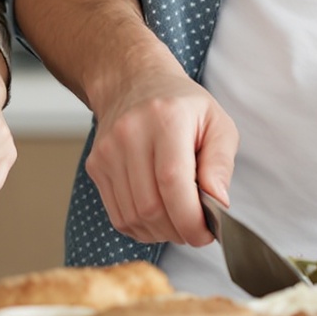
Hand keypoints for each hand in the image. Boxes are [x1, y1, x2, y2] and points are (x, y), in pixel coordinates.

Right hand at [87, 56, 235, 246]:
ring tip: (178, 220)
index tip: (206, 232)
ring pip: (133, 217)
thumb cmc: (181, 105)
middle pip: (151, 207)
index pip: (172, 182)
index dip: (190, 219)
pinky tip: (157, 215)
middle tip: (196, 229)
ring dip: (161, 232)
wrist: (133, 82)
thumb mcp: (217, 123)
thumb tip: (217, 204)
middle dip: (179, 231)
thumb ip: (220, 164)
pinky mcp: (96, 166)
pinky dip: (142, 227)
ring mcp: (107, 152)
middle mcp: (130, 134)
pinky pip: (118, 215)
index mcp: (166, 119)